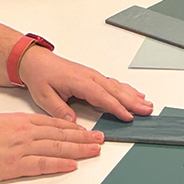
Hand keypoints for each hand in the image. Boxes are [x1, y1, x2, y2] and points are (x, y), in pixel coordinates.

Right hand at [0, 112, 104, 183]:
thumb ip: (18, 126)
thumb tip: (33, 130)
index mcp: (21, 121)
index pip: (55, 124)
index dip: (75, 128)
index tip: (88, 130)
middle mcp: (25, 132)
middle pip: (61, 134)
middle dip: (83, 137)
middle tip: (101, 139)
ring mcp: (20, 149)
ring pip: (56, 148)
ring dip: (78, 149)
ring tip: (94, 151)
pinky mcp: (13, 166)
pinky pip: (41, 165)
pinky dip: (59, 165)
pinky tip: (72, 165)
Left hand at [17, 47, 154, 122]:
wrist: (36, 61)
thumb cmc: (40, 76)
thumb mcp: (44, 96)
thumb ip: (59, 110)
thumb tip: (73, 122)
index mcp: (79, 81)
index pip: (102, 96)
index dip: (116, 107)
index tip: (128, 116)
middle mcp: (90, 77)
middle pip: (115, 90)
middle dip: (133, 101)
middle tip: (147, 110)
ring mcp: (93, 76)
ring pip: (117, 86)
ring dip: (133, 95)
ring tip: (147, 104)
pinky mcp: (93, 77)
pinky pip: (113, 83)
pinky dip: (126, 89)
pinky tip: (135, 94)